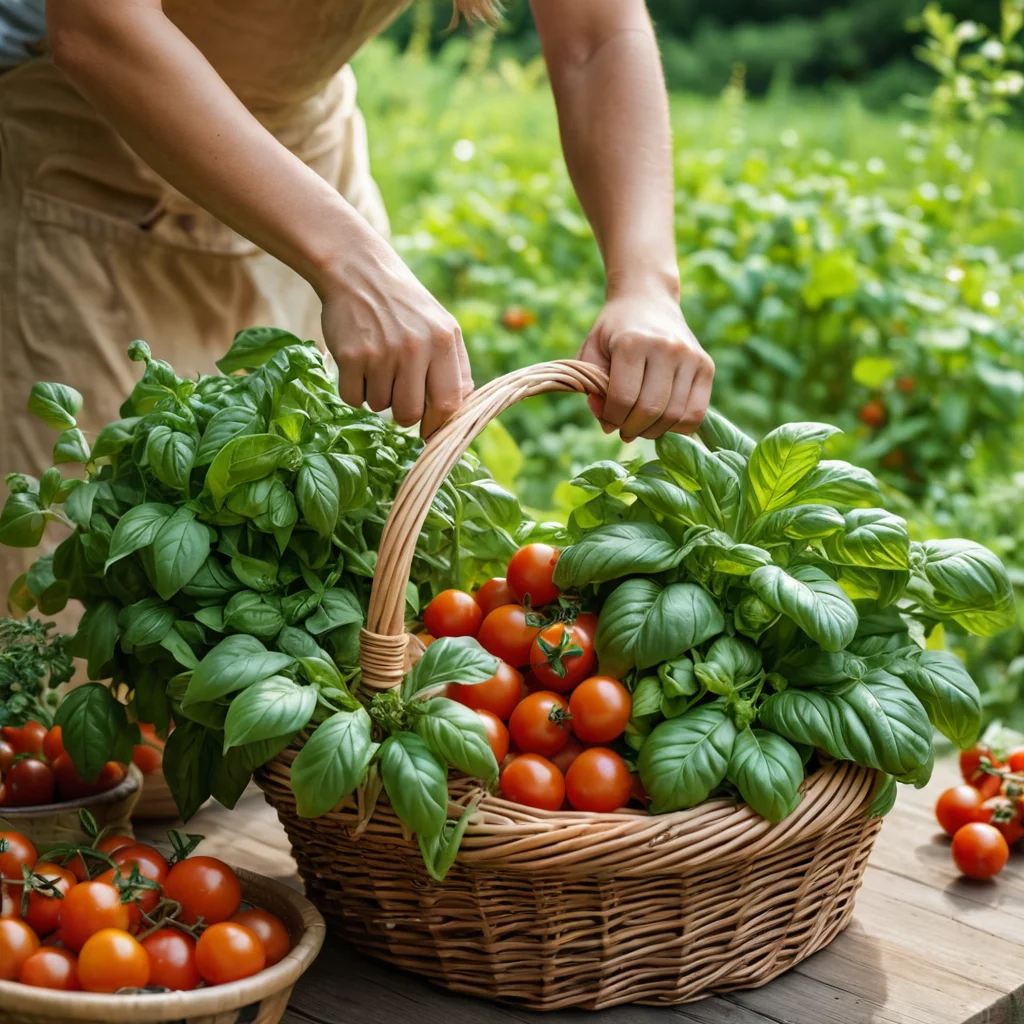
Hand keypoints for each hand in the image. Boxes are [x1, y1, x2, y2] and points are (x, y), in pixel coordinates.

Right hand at [320, 246, 473, 437]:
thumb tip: (460, 410)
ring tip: (377, 364)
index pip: (449, 403)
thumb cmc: (405, 306)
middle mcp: (415, 348)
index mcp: (443, 341)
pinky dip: (354, 390)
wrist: (358, 270)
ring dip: (377, 395)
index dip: (438, 424)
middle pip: (410, 413)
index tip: (429, 430)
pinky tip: (358, 364)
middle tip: (397, 394)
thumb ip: (456, 368)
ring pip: (380, 407)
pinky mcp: (351, 356)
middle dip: (404, 414)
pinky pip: (354, 398)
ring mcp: (381, 352)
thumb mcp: (442, 326)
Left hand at [579, 288, 713, 440]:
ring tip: (641, 427)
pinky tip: (663, 422)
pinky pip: (697, 412)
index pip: (623, 398)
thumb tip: (606, 423)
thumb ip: (593, 386)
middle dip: (632, 429)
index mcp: (633, 343)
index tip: (607, 422)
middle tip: (624, 430)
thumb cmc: (616, 330)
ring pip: (674, 415)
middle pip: (650, 410)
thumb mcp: (593, 350)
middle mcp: (666, 347)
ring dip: (654, 431)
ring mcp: (690, 356)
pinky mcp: (706, 365)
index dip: (612, 419)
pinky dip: (679, 427)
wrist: (648, 299)